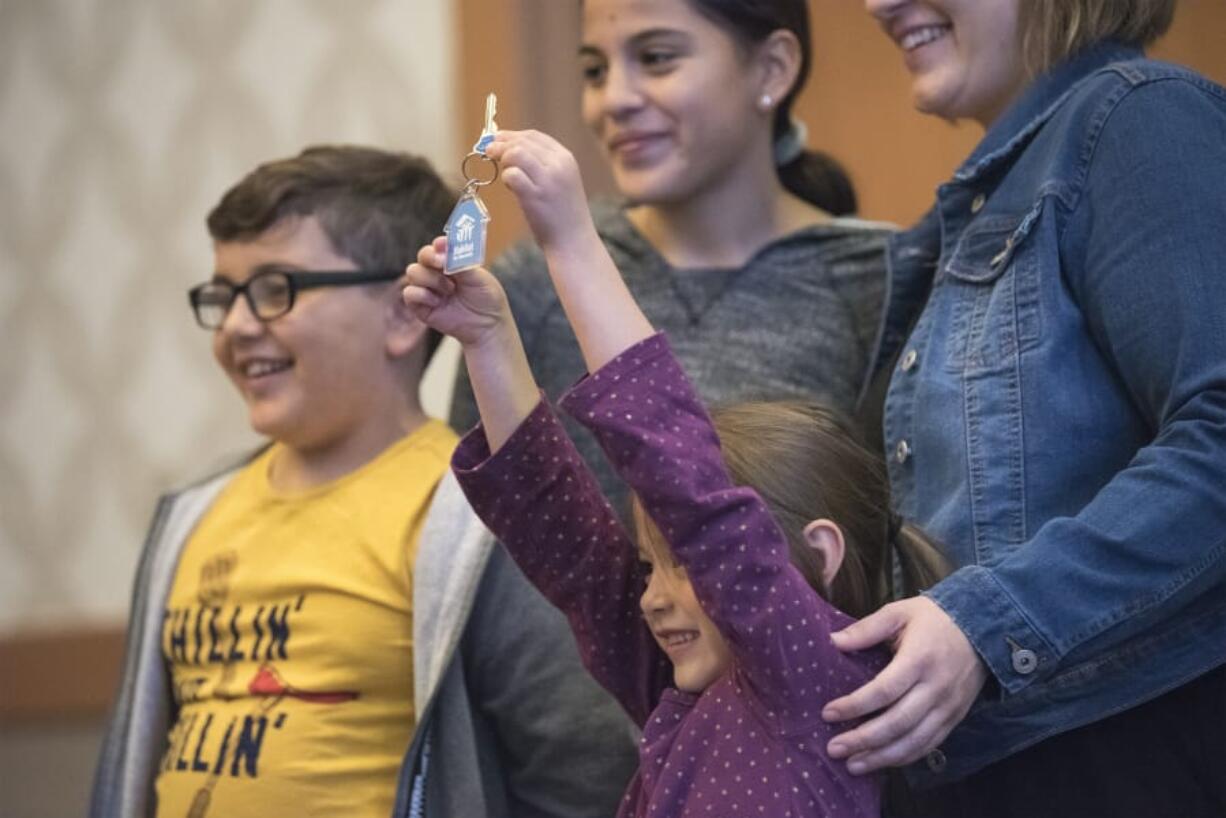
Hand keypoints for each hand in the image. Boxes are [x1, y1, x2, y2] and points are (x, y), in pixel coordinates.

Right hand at [402, 236, 509, 348]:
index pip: (439, 246)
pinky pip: (409, 293)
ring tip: (450, 290)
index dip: (440, 244)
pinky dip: (422, 295)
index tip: (443, 245)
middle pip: (423, 255)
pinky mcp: (421, 306)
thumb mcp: (479, 277)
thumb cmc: (486, 299)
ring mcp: (428, 288)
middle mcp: (438, 272)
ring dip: (431, 279)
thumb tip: (443, 251)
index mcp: (452, 261)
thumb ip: (461, 262)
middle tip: (442, 264)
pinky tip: (438, 302)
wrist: (487, 326)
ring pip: (413, 272)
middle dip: (430, 257)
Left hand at [484, 130, 593, 251]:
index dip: (512, 135)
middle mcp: (559, 165)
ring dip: (502, 159)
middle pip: (522, 142)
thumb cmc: (564, 215)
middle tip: (488, 151)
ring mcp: (548, 180)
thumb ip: (543, 165)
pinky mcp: (535, 196)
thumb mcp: (562, 182)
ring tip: (502, 171)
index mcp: (566, 158)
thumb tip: (511, 149)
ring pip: (515, 153)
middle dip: (501, 144)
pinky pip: (512, 175)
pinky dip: (506, 177)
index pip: (534, 136)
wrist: (574, 242)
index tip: (498, 139)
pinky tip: (509, 186)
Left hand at [822, 596, 987, 773]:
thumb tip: (833, 641)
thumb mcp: (899, 612)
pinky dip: (904, 758)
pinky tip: (881, 762)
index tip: (828, 714)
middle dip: (863, 740)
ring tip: (852, 766)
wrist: (983, 630)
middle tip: (834, 749)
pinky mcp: (954, 718)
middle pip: (898, 723)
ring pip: (914, 742)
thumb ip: (866, 628)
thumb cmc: (933, 619)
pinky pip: (929, 745)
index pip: (884, 690)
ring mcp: (948, 707)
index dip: (855, 705)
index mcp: (919, 658)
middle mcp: (936, 687)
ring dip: (881, 758)